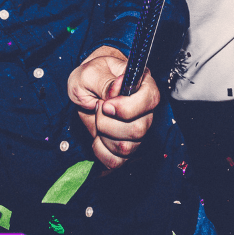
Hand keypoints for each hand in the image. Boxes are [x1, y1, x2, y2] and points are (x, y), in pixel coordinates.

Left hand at [67, 46, 158, 169]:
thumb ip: (104, 82)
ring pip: (128, 147)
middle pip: (139, 130)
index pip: (151, 100)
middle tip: (97, 108)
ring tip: (96, 120)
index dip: (127, 107)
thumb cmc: (89, 77)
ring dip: (104, 137)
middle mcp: (144, 109)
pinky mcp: (126, 145)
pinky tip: (97, 138)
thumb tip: (115, 92)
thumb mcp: (89, 74)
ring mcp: (137, 129)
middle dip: (108, 124)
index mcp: (142, 84)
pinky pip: (118, 161)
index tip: (106, 105)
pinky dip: (102, 152)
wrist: (82, 90)